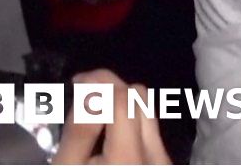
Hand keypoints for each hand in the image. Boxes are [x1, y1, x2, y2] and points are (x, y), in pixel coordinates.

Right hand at [53, 70, 169, 164]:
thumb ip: (80, 132)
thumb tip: (91, 93)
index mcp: (128, 157)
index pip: (123, 100)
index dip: (100, 82)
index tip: (76, 82)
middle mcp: (154, 154)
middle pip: (140, 98)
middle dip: (111, 85)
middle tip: (82, 88)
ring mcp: (163, 158)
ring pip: (149, 109)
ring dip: (122, 99)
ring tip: (93, 104)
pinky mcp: (164, 161)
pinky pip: (151, 128)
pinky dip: (131, 117)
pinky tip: (109, 126)